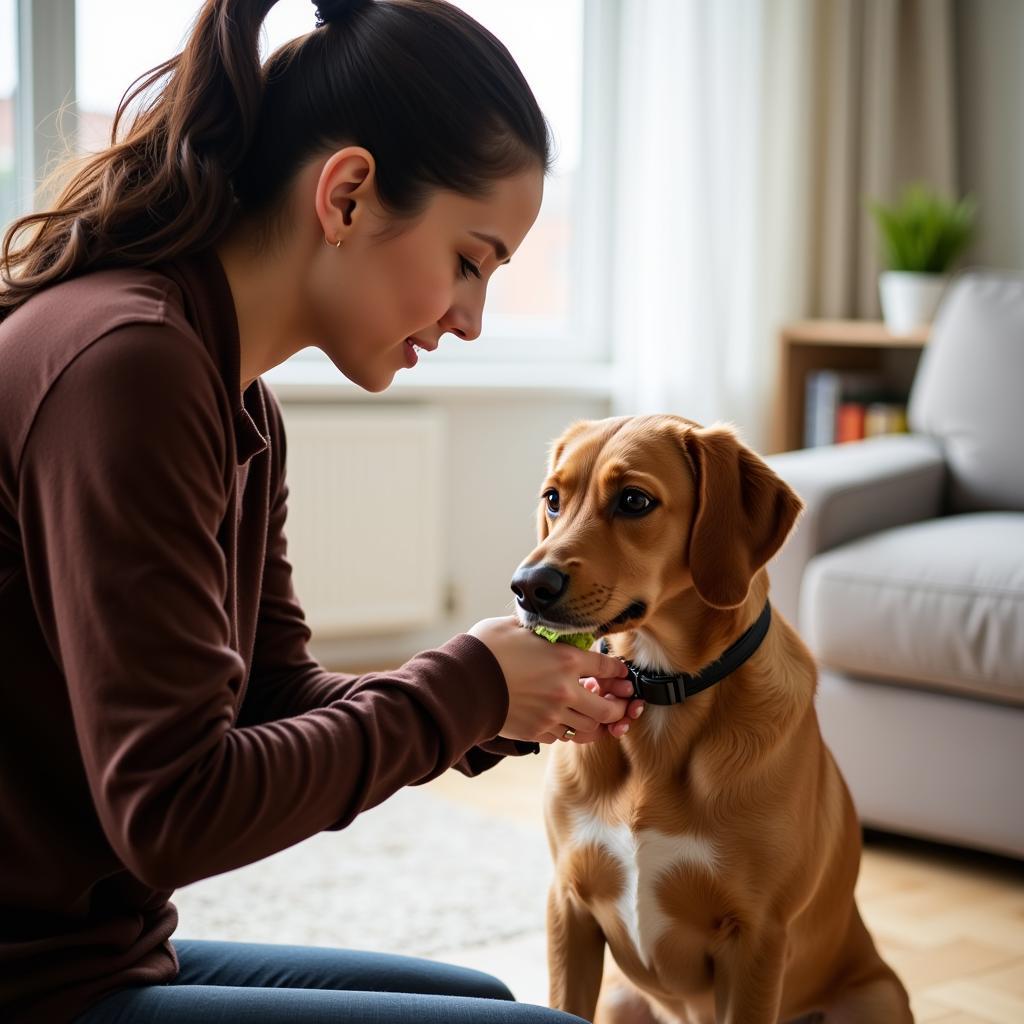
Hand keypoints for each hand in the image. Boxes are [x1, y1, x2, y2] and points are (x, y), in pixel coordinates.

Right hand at [468, 616, 632, 744]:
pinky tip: (566, 721)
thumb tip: (544, 618)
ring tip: (593, 714)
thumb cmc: (485, 648)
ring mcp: (552, 715)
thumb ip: (539, 626)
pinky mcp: (537, 732)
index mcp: (565, 659)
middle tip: (619, 702)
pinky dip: (570, 731)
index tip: (621, 672)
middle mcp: (565, 691)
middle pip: (608, 708)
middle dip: (618, 707)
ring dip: (595, 722)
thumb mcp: (515, 626)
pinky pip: (564, 737)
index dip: (618, 670)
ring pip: (589, 728)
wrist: (460, 683)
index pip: (606, 667)